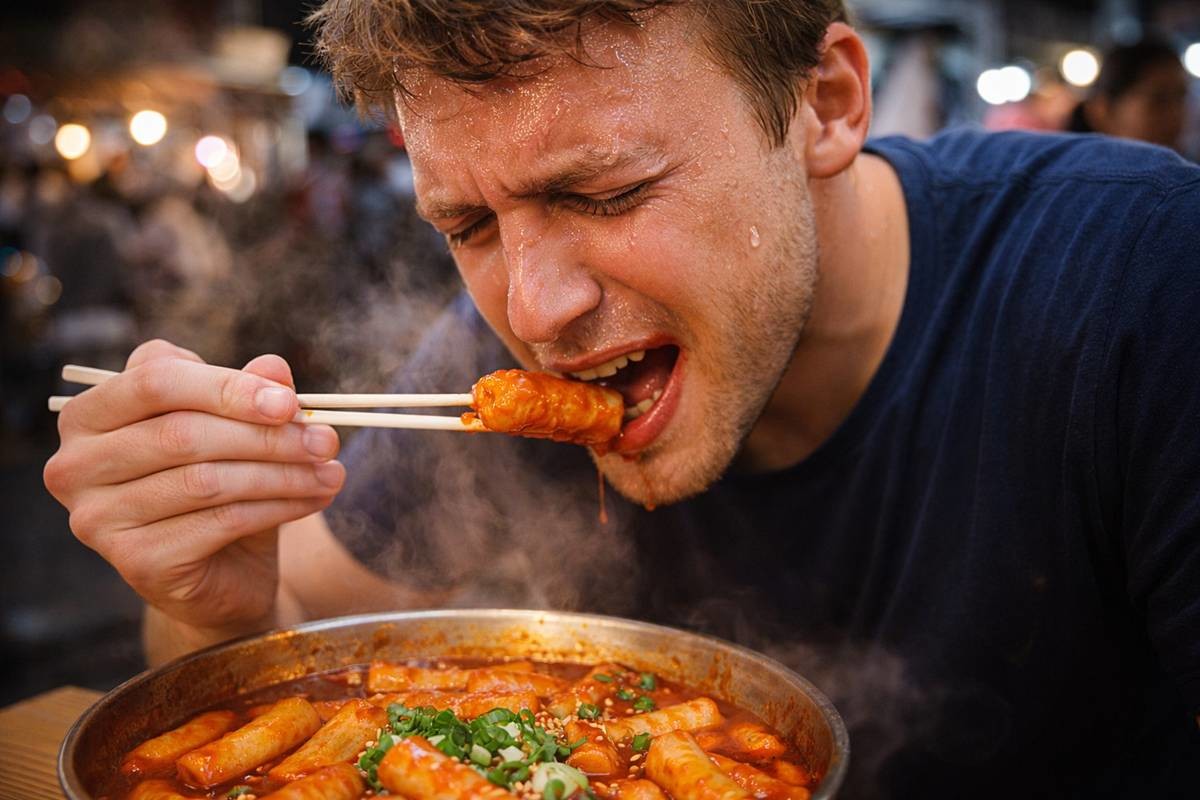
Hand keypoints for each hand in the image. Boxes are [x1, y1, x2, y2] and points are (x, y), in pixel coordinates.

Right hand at [43, 340, 344, 630]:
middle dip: (266, 435)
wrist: (222, 574)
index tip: (289, 402)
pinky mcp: (135, 561)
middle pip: (182, 433)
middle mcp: (77, 465)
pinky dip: (278, 507)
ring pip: (206, 480)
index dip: (228, 387)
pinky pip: (219, 522)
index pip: (155, 380)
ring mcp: (98, 518)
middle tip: (327, 440)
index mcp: (89, 415)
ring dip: (282, 473)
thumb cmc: (221, 486)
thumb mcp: (239, 430)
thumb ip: (249, 393)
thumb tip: (274, 368)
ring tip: (331, 471)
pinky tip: (314, 499)